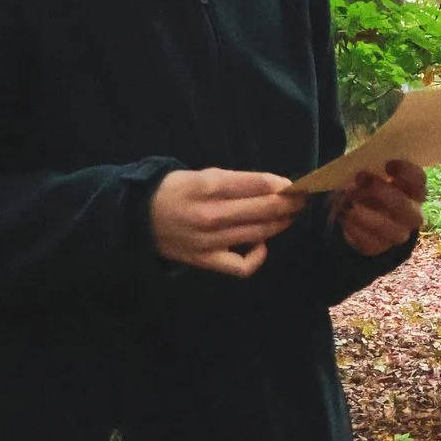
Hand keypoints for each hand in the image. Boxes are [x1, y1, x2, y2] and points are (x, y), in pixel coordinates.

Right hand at [150, 169, 302, 276]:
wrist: (138, 217)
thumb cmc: (174, 191)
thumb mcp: (201, 175)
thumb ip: (235, 182)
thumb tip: (273, 187)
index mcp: (209, 187)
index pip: (257, 185)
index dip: (283, 185)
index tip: (296, 184)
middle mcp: (211, 214)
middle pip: (263, 210)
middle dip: (289, 203)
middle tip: (302, 199)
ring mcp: (210, 241)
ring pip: (259, 234)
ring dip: (280, 224)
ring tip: (289, 216)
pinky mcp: (206, 261)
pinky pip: (242, 266)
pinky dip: (257, 257)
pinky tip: (261, 244)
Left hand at [336, 159, 425, 256]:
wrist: (364, 216)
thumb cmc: (372, 189)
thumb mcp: (375, 176)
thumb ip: (373, 170)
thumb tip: (361, 171)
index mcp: (415, 191)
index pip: (419, 180)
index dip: (406, 171)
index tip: (388, 164)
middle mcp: (412, 213)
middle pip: (405, 206)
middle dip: (382, 193)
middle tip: (361, 179)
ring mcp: (398, 233)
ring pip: (389, 229)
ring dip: (367, 215)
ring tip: (349, 203)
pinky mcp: (379, 247)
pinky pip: (370, 242)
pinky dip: (354, 227)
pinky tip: (344, 215)